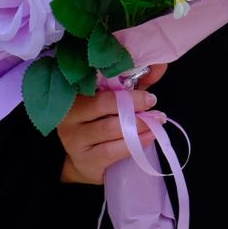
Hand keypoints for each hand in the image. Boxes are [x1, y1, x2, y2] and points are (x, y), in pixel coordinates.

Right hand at [57, 63, 168, 185]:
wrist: (85, 160)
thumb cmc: (100, 123)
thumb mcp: (111, 102)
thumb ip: (130, 84)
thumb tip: (158, 68)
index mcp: (74, 95)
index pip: (98, 85)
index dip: (124, 88)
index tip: (147, 94)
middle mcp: (69, 116)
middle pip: (103, 105)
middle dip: (133, 104)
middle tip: (153, 103)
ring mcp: (74, 140)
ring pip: (109, 128)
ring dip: (137, 124)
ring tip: (155, 122)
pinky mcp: (85, 160)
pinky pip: (112, 151)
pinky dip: (133, 143)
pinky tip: (148, 138)